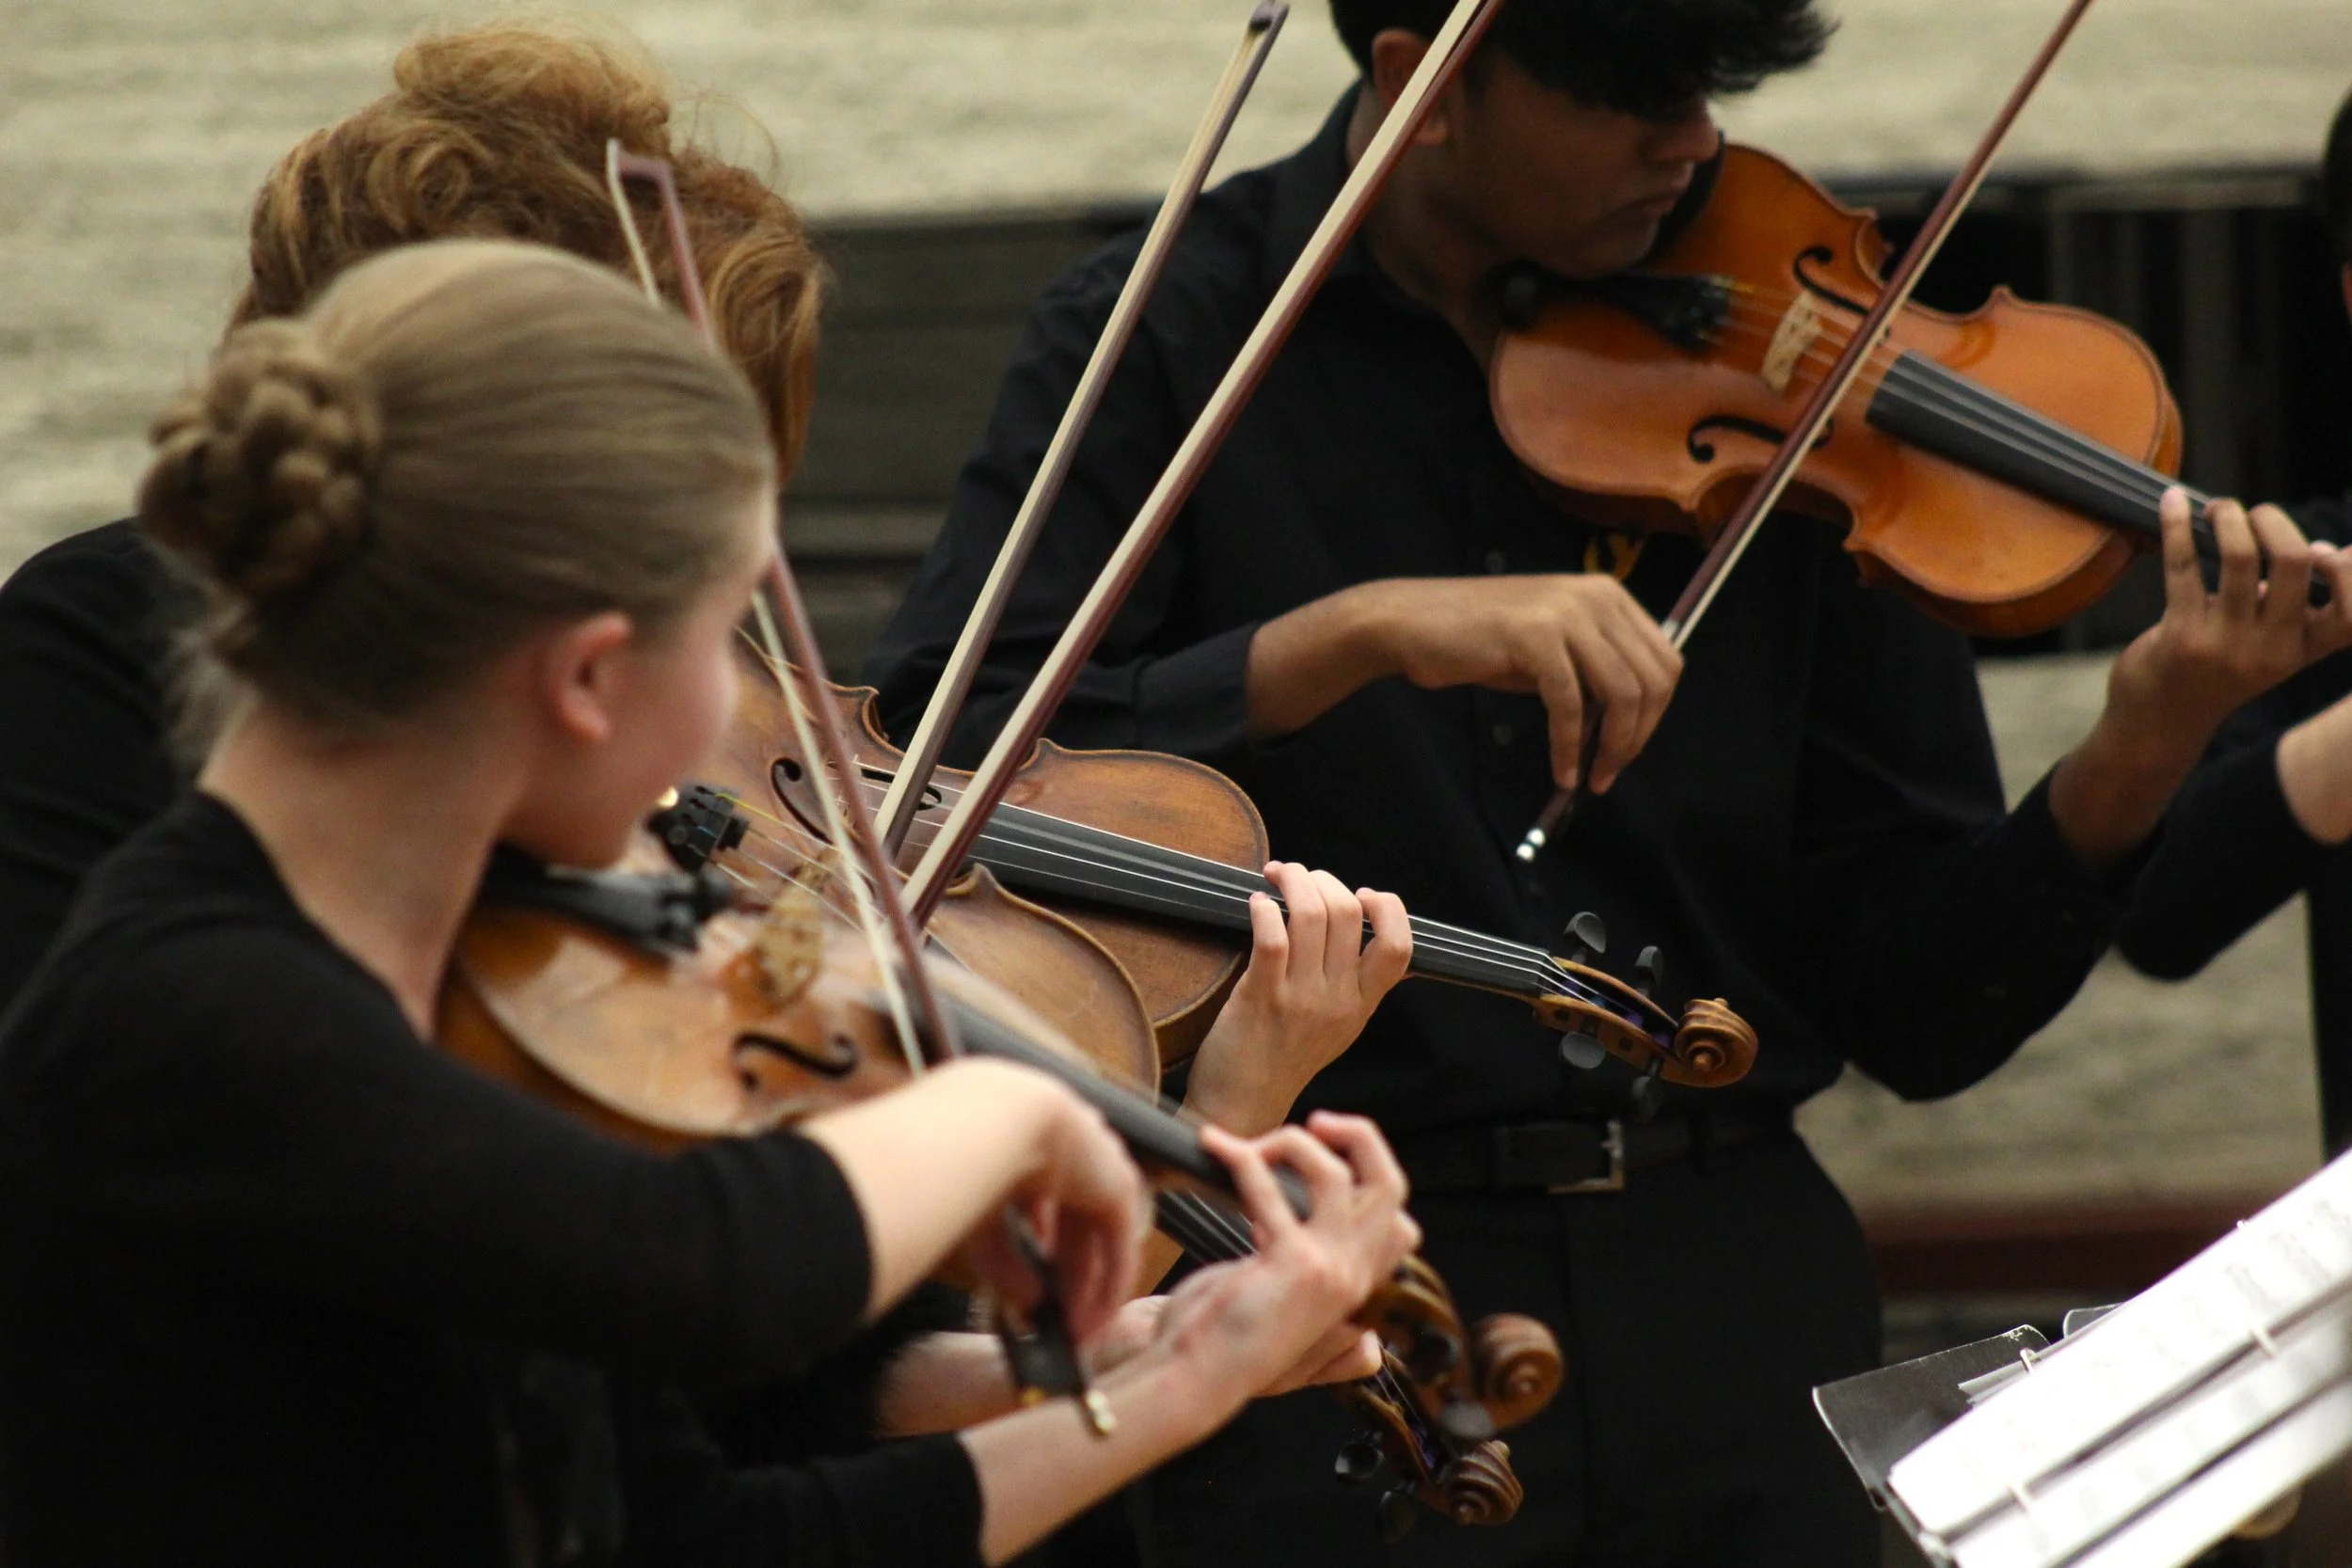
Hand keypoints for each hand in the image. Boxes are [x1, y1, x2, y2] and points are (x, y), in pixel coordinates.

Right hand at [949, 1069, 1149, 1348]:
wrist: (993, 1122)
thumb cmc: (967, 1159)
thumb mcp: (980, 1223)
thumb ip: (1004, 1264)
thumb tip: (1030, 1303)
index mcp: (1036, 1151)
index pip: (1047, 1211)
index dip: (1040, 1256)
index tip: (1032, 1294)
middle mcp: (1073, 1159)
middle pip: (1077, 1235)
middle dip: (1067, 1284)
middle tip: (1057, 1326)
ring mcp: (1100, 1171)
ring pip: (1100, 1246)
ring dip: (1087, 1294)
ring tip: (1073, 1335)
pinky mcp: (1118, 1190)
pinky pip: (1118, 1250)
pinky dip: (1107, 1290)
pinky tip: (1092, 1322)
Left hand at [1142, 1113, 1419, 1420]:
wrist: (1194, 1377)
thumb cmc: (1227, 1336)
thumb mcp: (1288, 1304)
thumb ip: (1316, 1268)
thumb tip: (1318, 1215)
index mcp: (1356, 1288)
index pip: (1400, 1224)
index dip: (1369, 1178)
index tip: (1320, 1165)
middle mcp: (1354, 1280)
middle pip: (1390, 1186)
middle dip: (1360, 1137)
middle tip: (1318, 1124)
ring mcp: (1329, 1272)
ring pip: (1338, 1175)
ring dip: (1293, 1143)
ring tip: (1256, 1147)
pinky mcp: (1291, 1265)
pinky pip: (1269, 1188)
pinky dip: (1240, 1158)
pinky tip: (1216, 1149)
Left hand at [1182, 863, 1412, 1135]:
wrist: (1241, 1105)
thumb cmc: (1281, 1059)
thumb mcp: (1336, 1027)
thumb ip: (1353, 984)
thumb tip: (1361, 927)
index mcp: (1361, 1005)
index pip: (1399, 947)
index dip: (1388, 908)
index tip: (1363, 893)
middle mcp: (1338, 1001)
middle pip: (1348, 914)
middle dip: (1322, 879)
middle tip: (1299, 875)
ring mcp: (1301, 999)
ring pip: (1311, 915)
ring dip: (1292, 881)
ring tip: (1277, 876)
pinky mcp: (1261, 997)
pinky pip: (1272, 936)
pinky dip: (1264, 908)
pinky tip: (1256, 904)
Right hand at [1357, 575, 1680, 791]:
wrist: (1413, 623)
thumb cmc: (1480, 641)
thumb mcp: (1553, 650)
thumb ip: (1594, 672)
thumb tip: (1630, 725)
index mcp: (1608, 596)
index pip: (1664, 661)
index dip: (1655, 715)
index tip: (1626, 750)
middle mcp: (1597, 596)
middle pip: (1651, 679)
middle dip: (1637, 736)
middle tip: (1608, 772)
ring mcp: (1567, 612)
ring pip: (1621, 692)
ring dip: (1612, 746)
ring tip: (1590, 777)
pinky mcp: (1536, 635)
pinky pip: (1569, 704)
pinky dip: (1568, 745)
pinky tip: (1561, 771)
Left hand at [2051, 490, 2351, 870]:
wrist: (2158, 724)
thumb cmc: (2214, 671)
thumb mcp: (2264, 648)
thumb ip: (2287, 606)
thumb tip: (2314, 547)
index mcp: (2301, 650)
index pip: (2349, 615)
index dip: (2347, 574)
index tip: (2325, 548)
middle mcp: (2271, 649)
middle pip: (2294, 561)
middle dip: (2272, 520)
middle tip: (2252, 512)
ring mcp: (2226, 643)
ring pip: (2240, 557)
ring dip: (2228, 517)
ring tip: (2217, 508)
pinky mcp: (2181, 635)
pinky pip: (2184, 565)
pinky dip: (2176, 526)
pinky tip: (2172, 502)